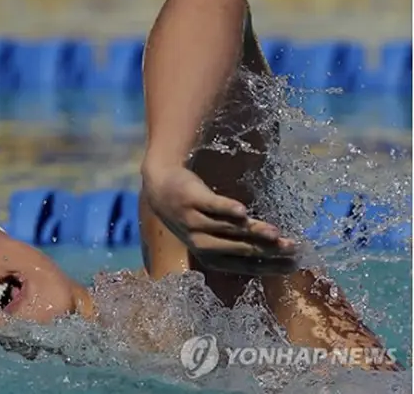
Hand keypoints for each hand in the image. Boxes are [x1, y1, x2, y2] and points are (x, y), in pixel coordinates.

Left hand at [141, 163, 298, 275]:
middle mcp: (200, 243)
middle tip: (291, 247)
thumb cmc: (194, 216)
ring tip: (276, 233)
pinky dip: (226, 208)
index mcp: (209, 256)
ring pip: (227, 228)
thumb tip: (275, 251)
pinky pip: (210, 206)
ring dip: (252, 231)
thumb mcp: (211, 236)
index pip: (244, 264)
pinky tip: (243, 211)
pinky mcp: (190, 199)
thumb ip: (236, 244)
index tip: (293, 264)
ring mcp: (193, 221)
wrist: (161, 188)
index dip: (268, 265)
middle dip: (266, 250)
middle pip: (238, 248)